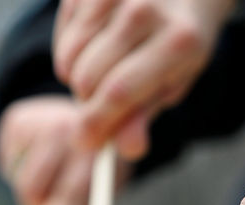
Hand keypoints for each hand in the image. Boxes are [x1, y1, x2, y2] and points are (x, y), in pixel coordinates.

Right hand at [0, 96, 130, 204]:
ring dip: (32, 196)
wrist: (89, 116)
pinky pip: (8, 165)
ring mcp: (44, 122)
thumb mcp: (97, 191)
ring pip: (22, 183)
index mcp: (101, 153)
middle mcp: (73, 132)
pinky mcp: (18, 120)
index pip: (73, 196)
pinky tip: (40, 160)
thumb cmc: (94, 165)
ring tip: (53, 182)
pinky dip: (19, 172)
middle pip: (38, 191)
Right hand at [53, 0, 235, 158]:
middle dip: (89, 103)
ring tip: (105, 74)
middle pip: (90, 78)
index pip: (121, 91)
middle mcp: (144, 11)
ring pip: (70, 59)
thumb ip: (146, 114)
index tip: (85, 143)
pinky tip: (96, 49)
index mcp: (178, 42)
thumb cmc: (181, 44)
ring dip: (78, 79)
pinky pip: (62, 37)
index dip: (97, 122)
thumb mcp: (176, 81)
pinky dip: (71, 54)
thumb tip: (125, 150)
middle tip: (104, 105)